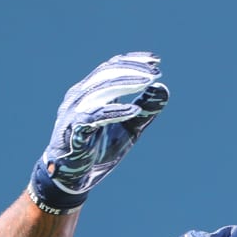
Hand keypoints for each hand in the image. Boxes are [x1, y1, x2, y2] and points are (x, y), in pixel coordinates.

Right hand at [27, 52, 168, 214]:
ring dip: (127, 84)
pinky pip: (96, 116)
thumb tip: (163, 89)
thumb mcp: (128, 128)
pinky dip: (116, 111)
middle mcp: (79, 96)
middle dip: (132, 70)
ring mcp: (74, 111)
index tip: (155, 60)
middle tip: (155, 71)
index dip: (132, 62)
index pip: (110, 68)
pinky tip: (135, 110)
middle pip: (106, 74)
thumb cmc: (98, 149)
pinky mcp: (74, 129)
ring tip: (149, 81)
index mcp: (89, 92)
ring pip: (101, 90)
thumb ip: (145, 110)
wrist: (73, 177)